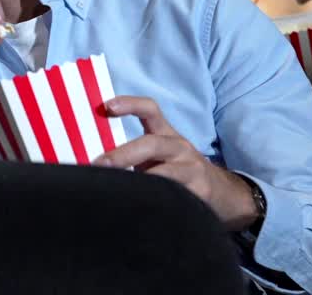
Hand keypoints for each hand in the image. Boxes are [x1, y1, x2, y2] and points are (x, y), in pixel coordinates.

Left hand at [94, 96, 257, 230]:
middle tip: (100, 164)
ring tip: (115, 187)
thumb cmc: (177, 170)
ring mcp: (192, 170)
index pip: (151, 110)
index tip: (106, 106)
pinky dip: (154, 200)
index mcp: (167, 134)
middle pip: (152, 143)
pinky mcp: (199, 193)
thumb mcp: (160, 154)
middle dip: (124, 154)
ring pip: (163, 173)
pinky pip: (173, 196)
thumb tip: (88, 154)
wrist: (224, 193)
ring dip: (138, 180)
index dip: (130, 104)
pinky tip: (137, 208)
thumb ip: (132, 151)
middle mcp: (180, 148)